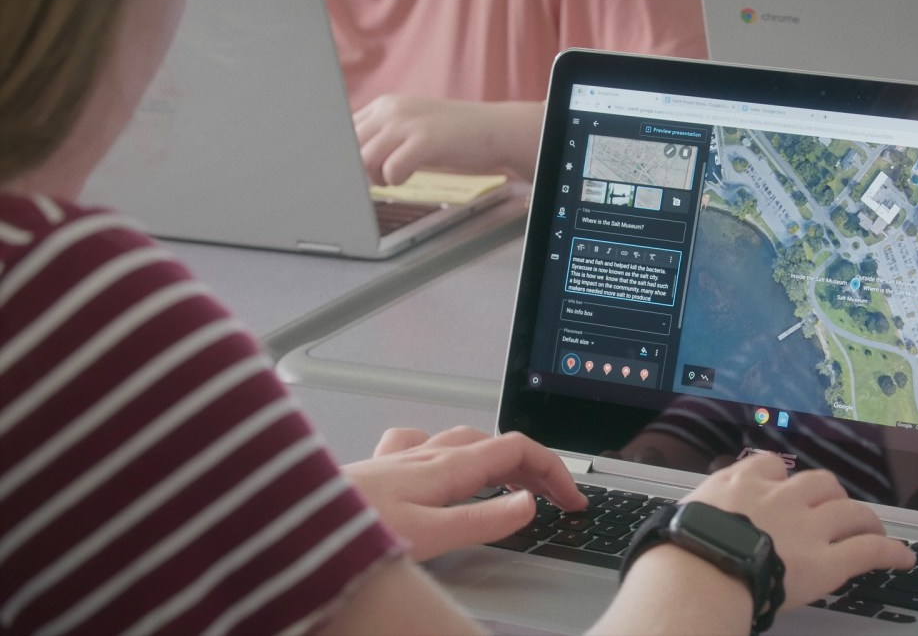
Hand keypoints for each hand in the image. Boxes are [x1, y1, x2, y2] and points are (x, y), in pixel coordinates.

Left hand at [341, 426, 587, 561]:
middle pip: (495, 444)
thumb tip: (528, 505)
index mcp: (446, 466)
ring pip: (462, 441)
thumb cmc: (349, 530)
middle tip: (553, 497)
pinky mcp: (379, 469)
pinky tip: (438, 464)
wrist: (288, 522)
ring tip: (511, 479)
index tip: (571, 500)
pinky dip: (445, 452)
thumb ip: (483, 521)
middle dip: (532, 466)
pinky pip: (420, 445)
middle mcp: (425, 454)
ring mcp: (401, 458)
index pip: (517, 449)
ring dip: (495, 456)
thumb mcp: (429, 535)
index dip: (553, 470)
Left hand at [353, 95, 541, 185]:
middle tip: (374, 181)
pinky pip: (391, 169)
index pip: (343, 130)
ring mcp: (408, 123)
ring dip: (373, 177)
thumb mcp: (413, 127)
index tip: (353, 172)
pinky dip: (395, 180)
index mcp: (386, 104)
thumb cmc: (454, 135)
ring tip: (392, 179)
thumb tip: (353, 162)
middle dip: (356, 169)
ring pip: (364, 158)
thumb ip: (384, 136)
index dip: (344, 155)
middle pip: (348, 145)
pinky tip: (407, 178)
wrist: (495, 130)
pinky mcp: (425, 140)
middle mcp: (392, 109)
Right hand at [681, 454, 914, 609]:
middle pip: (819, 482)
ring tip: (871, 527)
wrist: (699, 573)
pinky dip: (890, 552)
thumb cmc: (682, 551)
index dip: (782, 477)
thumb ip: (702, 510)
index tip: (784, 485)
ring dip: (865, 519)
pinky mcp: (826, 562)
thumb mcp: (684, 514)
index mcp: (742, 485)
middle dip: (830, 495)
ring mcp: (807, 528)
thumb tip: (695, 522)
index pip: (770, 465)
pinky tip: (903, 557)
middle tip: (832, 509)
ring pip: (850, 511)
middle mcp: (780, 498)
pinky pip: (868, 550)